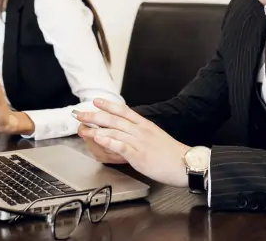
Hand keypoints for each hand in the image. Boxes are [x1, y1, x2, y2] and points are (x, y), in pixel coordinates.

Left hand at [75, 99, 189, 186]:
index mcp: (145, 125)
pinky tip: (98, 138)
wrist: (185, 163)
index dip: (108, 104)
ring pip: (114, 131)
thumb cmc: (171, 153)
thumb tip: (127, 131)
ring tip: (83, 128)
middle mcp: (140, 130)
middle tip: (80, 114)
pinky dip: (108, 141)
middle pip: (114, 119)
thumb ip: (141, 132)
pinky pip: (121, 146)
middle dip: (95, 115)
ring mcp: (139, 142)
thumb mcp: (155, 136)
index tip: (96, 100)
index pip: (123, 110)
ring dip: (96, 129)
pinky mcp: (139, 155)